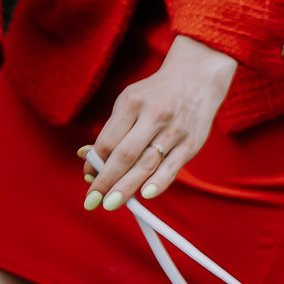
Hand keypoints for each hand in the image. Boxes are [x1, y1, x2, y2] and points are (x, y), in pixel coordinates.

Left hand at [82, 35, 237, 210]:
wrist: (196, 79)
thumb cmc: (156, 95)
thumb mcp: (129, 102)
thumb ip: (111, 130)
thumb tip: (87, 156)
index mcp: (132, 104)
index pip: (108, 140)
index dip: (95, 163)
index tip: (88, 180)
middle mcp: (153, 117)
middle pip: (125, 155)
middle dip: (106, 181)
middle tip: (93, 201)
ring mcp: (174, 131)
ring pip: (147, 164)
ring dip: (127, 187)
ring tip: (112, 203)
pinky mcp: (191, 143)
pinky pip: (172, 167)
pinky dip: (158, 182)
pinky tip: (145, 195)